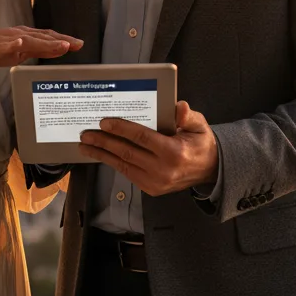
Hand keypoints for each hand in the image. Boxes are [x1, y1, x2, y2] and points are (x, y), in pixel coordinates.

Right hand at [0, 27, 82, 74]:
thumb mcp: (15, 55)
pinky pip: (4, 45)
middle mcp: (16, 34)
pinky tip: (21, 43)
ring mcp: (5, 40)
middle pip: (43, 36)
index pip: (47, 37)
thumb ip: (33, 52)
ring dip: (46, 42)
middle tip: (78, 44)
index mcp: (22, 36)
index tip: (78, 44)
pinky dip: (13, 44)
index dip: (63, 40)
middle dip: (61, 40)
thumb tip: (53, 51)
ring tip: (61, 45)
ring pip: (29, 39)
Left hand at [78, 101, 217, 196]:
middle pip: (127, 152)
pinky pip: (127, 173)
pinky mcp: (151, 189)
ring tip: (86, 145)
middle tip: (87, 134)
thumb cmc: (201, 144)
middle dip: (104, 142)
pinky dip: (113, 163)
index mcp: (174, 152)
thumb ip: (188, 116)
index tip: (105, 122)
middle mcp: (163, 169)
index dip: (121, 129)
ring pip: (123, 165)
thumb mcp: (199, 125)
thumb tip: (178, 107)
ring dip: (102, 154)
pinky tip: (102, 154)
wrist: (210, 170)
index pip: (141, 138)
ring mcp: (156, 182)